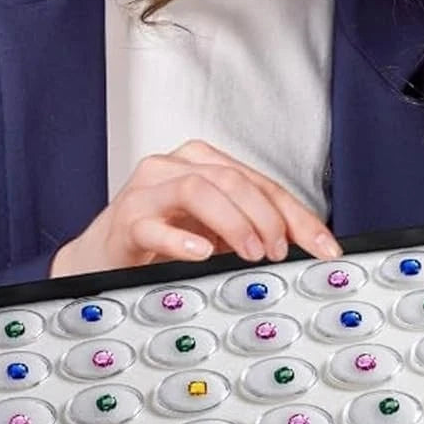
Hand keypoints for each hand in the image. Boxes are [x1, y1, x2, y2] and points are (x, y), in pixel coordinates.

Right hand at [51, 139, 342, 277]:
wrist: (99, 259)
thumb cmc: (159, 241)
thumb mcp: (212, 232)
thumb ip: (249, 231)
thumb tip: (303, 249)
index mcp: (201, 163)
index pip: (260, 182)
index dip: (298, 215)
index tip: (325, 247)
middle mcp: (174, 167)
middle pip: (232, 178)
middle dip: (266, 216)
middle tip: (280, 251)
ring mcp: (146, 191)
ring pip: (198, 188)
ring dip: (233, 222)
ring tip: (251, 253)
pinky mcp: (125, 220)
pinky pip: (152, 224)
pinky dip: (180, 238)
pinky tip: (200, 252)